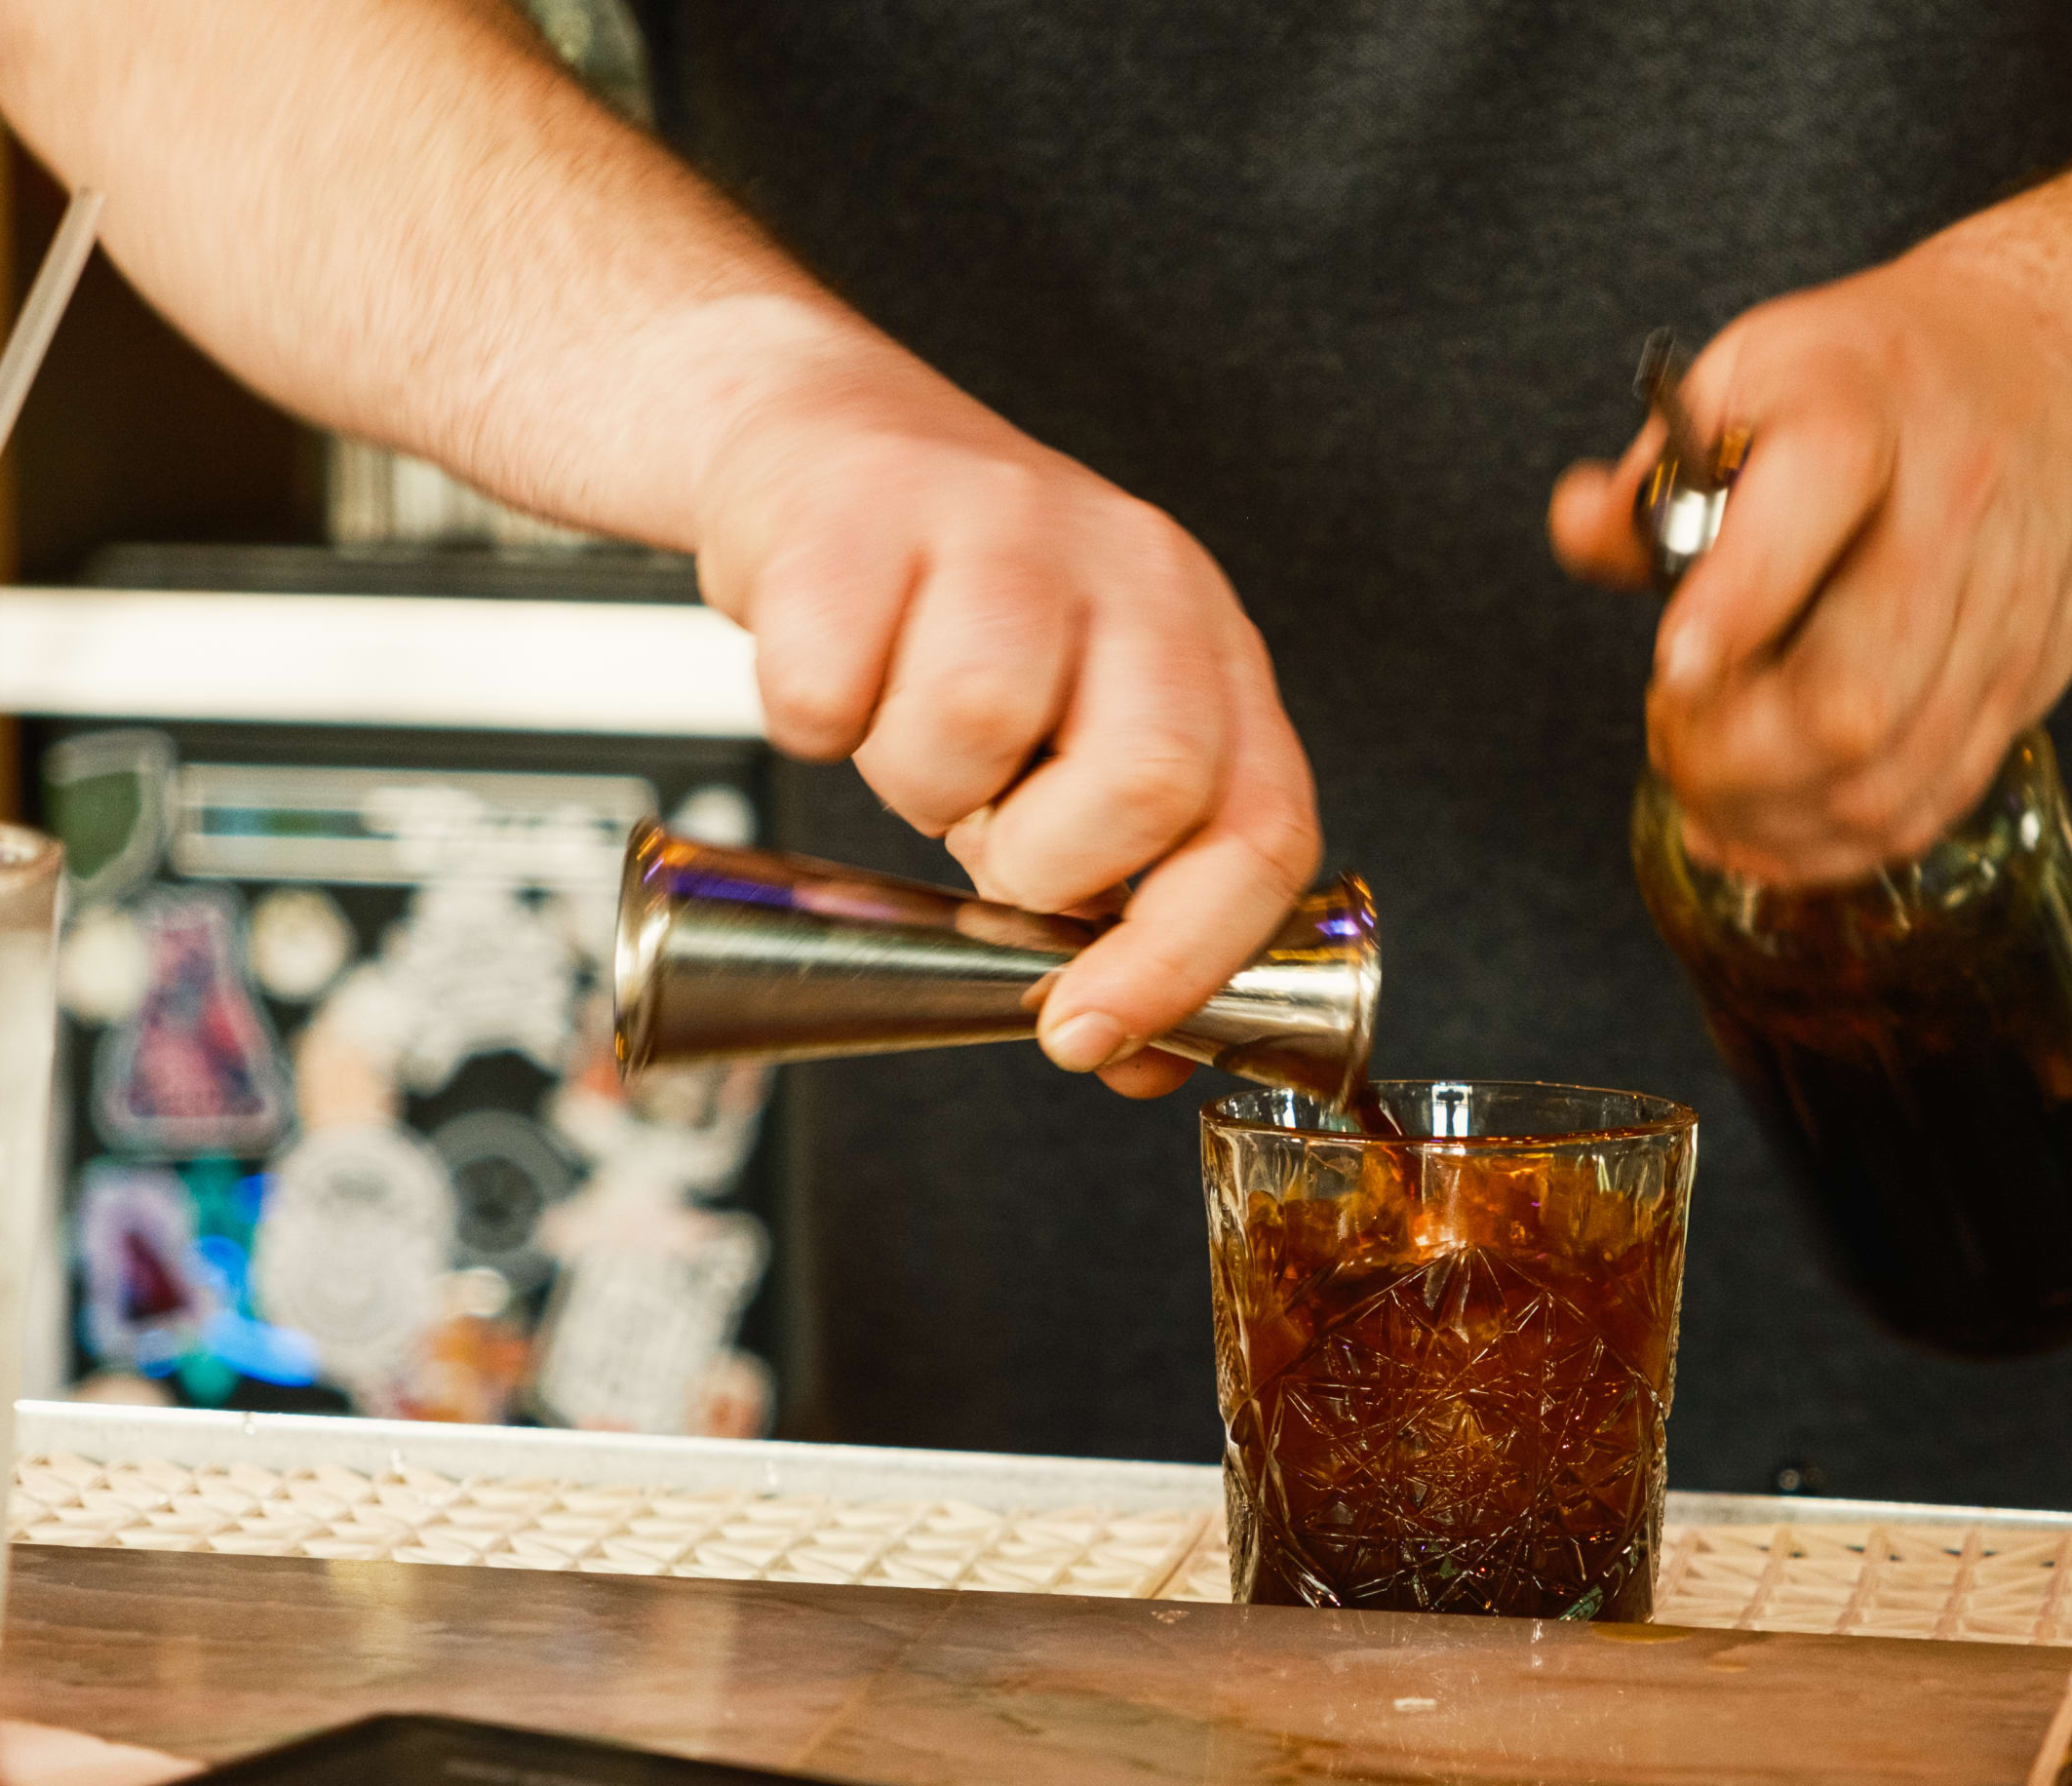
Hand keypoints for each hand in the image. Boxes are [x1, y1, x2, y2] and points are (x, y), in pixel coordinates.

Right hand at [696, 345, 1317, 1096]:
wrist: (822, 444)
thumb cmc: (958, 619)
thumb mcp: (1075, 745)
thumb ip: (1124, 889)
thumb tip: (1136, 1057)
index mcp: (1208, 649)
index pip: (1259, 828)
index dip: (1188, 958)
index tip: (1096, 1032)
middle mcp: (1134, 574)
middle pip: (1145, 780)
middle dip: (1044, 866)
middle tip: (987, 842)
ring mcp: (1005, 526)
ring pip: (975, 728)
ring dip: (915, 783)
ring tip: (908, 735)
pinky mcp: (862, 513)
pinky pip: (826, 689)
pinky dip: (812, 717)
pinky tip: (835, 675)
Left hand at [1551, 243, 2071, 884]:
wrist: (2049, 361)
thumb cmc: (1873, 378)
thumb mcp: (1748, 372)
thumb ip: (1654, 474)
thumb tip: (1581, 527)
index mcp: (1864, 407)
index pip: (1820, 491)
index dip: (1741, 598)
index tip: (1675, 669)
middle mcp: (1955, 508)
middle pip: (1855, 693)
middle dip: (1732, 758)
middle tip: (1674, 735)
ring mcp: (2007, 606)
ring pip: (1892, 775)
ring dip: (1774, 819)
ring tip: (1711, 792)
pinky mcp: (2035, 675)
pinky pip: (1936, 798)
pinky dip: (1840, 842)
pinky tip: (1772, 827)